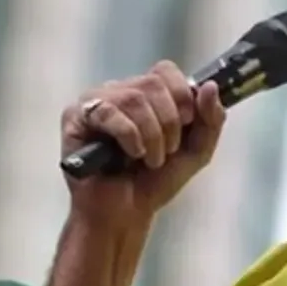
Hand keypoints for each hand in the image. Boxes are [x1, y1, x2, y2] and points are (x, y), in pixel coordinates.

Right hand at [62, 63, 226, 223]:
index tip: (188, 122)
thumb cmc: (154, 183)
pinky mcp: (75, 117)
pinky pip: (107, 112)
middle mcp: (119, 92)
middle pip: (152, 83)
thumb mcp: (196, 152)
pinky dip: (129, 135)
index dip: (181, 93)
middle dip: (169, 121)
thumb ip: (211, 119)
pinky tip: (131, 155)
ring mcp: (95, 102)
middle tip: (167, 151)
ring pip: (133, 97)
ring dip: (151, 134)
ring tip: (150, 160)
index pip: (165, 71)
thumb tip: (211, 86)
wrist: (125, 215)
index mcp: (145, 94)